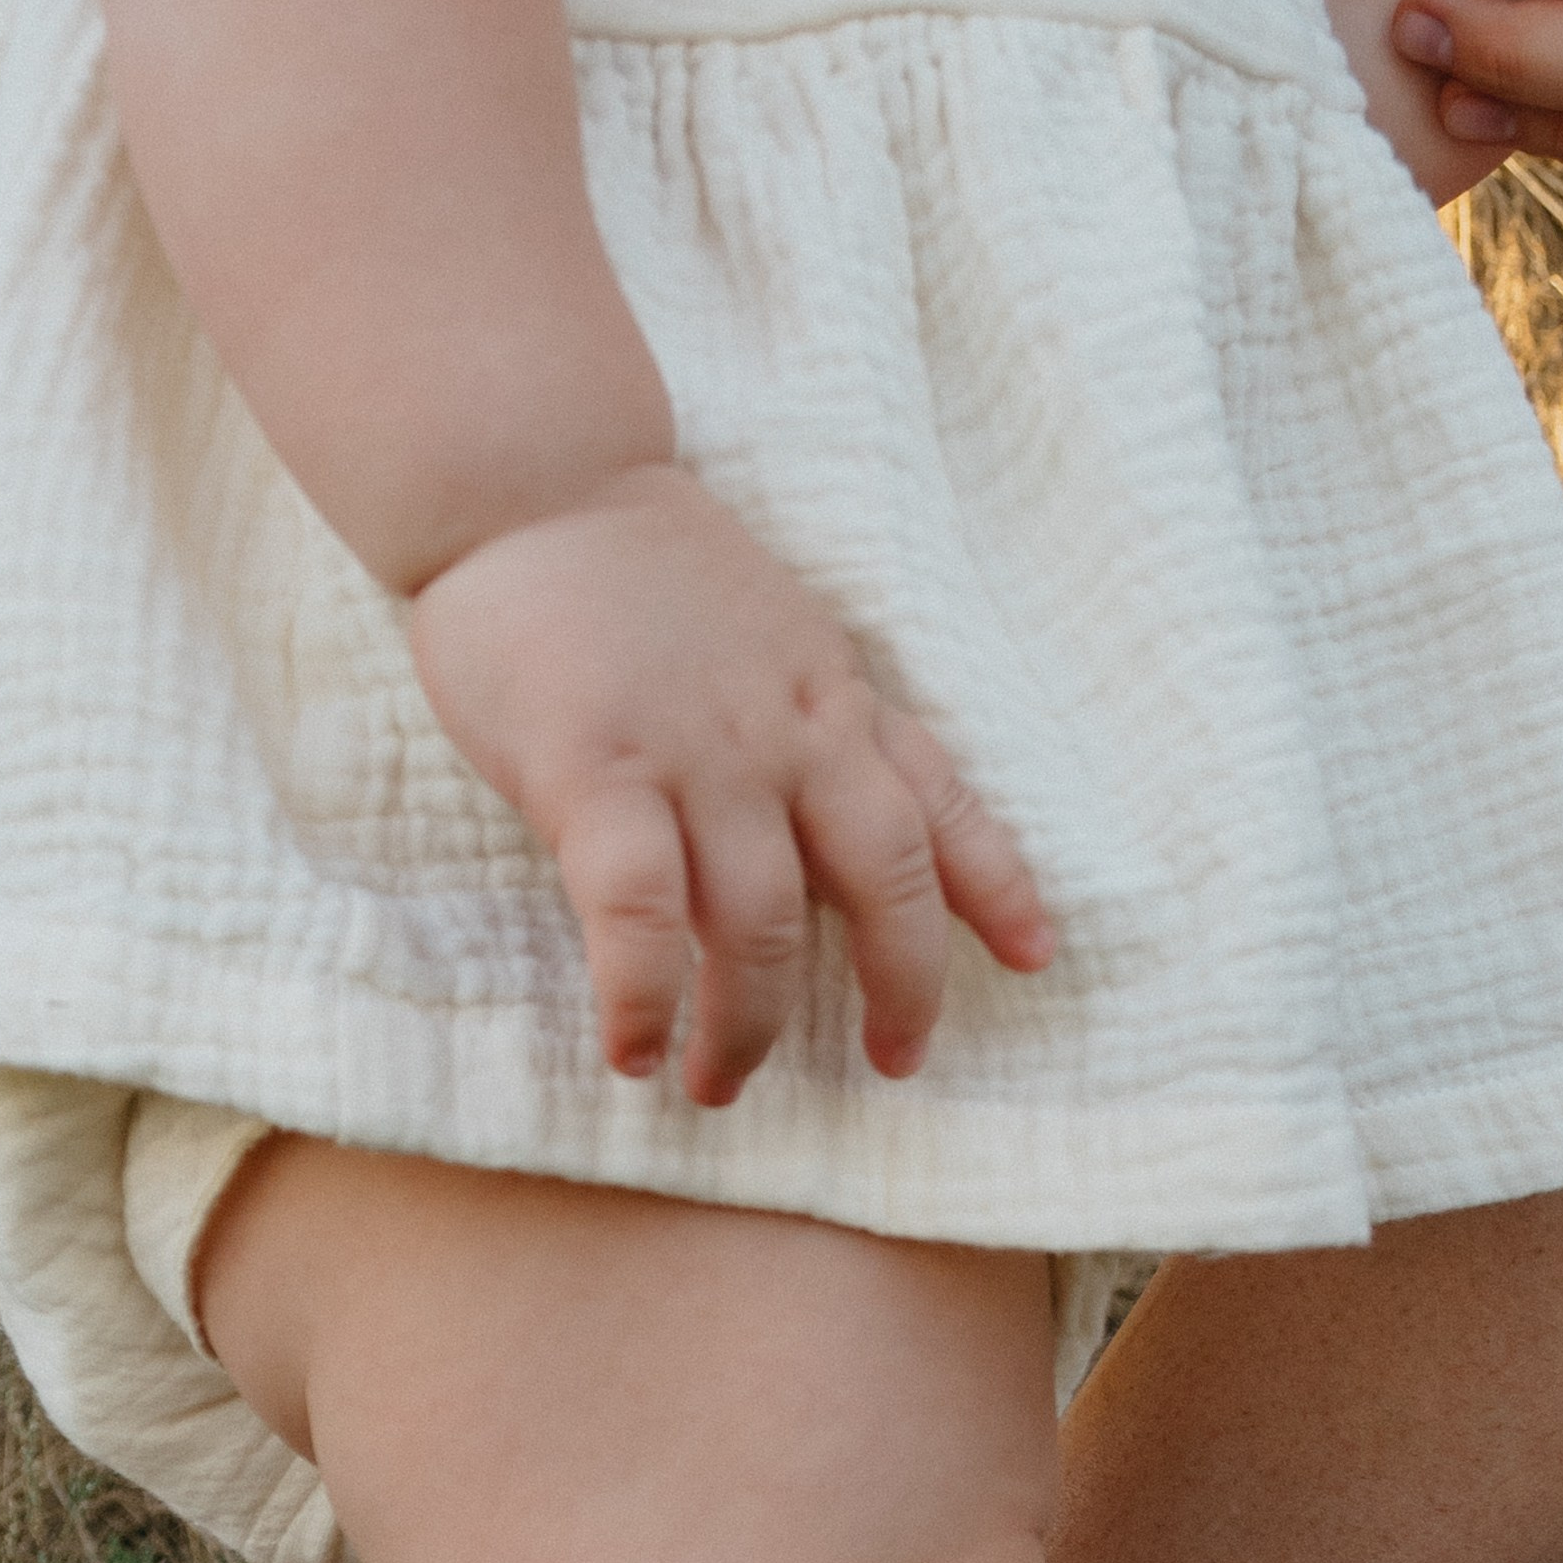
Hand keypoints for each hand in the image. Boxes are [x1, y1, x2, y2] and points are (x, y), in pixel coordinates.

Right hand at [410, 466, 1053, 1103]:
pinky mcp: (594, 772)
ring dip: (748, 1026)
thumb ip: (815, 729)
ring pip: (762, 922)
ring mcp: (697, 754)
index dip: (998, 885)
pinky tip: (634, 1051)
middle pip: (885, 880)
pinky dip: (644, 998)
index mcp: (837, 699)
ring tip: (721, 1083)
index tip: (1033, 956)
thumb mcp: (777, 638)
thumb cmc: (642, 576)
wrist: (529, 479)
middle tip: (889, 1062)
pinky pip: (639, 915)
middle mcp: (791, 733)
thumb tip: (833, 838)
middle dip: (902, 987)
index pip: (942, 800)